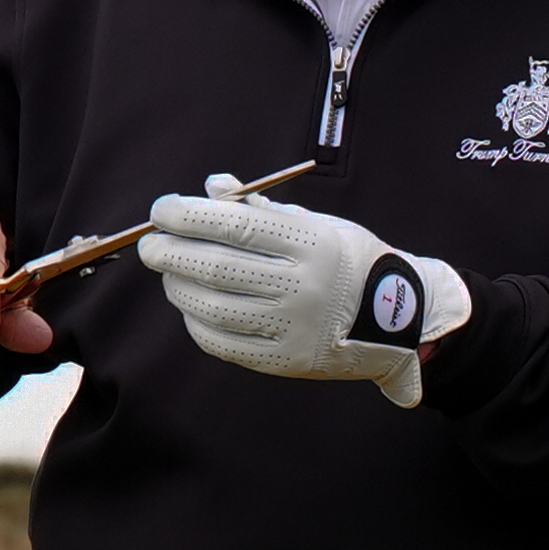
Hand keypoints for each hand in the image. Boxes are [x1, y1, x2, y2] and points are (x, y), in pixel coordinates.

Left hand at [136, 187, 465, 408]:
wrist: (398, 319)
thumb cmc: (350, 261)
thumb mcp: (318, 223)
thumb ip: (262, 208)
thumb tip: (212, 187)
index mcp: (312, 243)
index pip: (235, 226)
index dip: (189, 216)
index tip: (162, 210)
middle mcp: (302, 287)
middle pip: (217, 268)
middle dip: (171, 252)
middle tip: (150, 244)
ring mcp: (292, 328)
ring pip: (213, 308)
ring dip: (179, 287)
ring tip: (170, 273)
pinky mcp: (283, 361)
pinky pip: (223, 344)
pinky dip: (197, 322)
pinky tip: (192, 307)